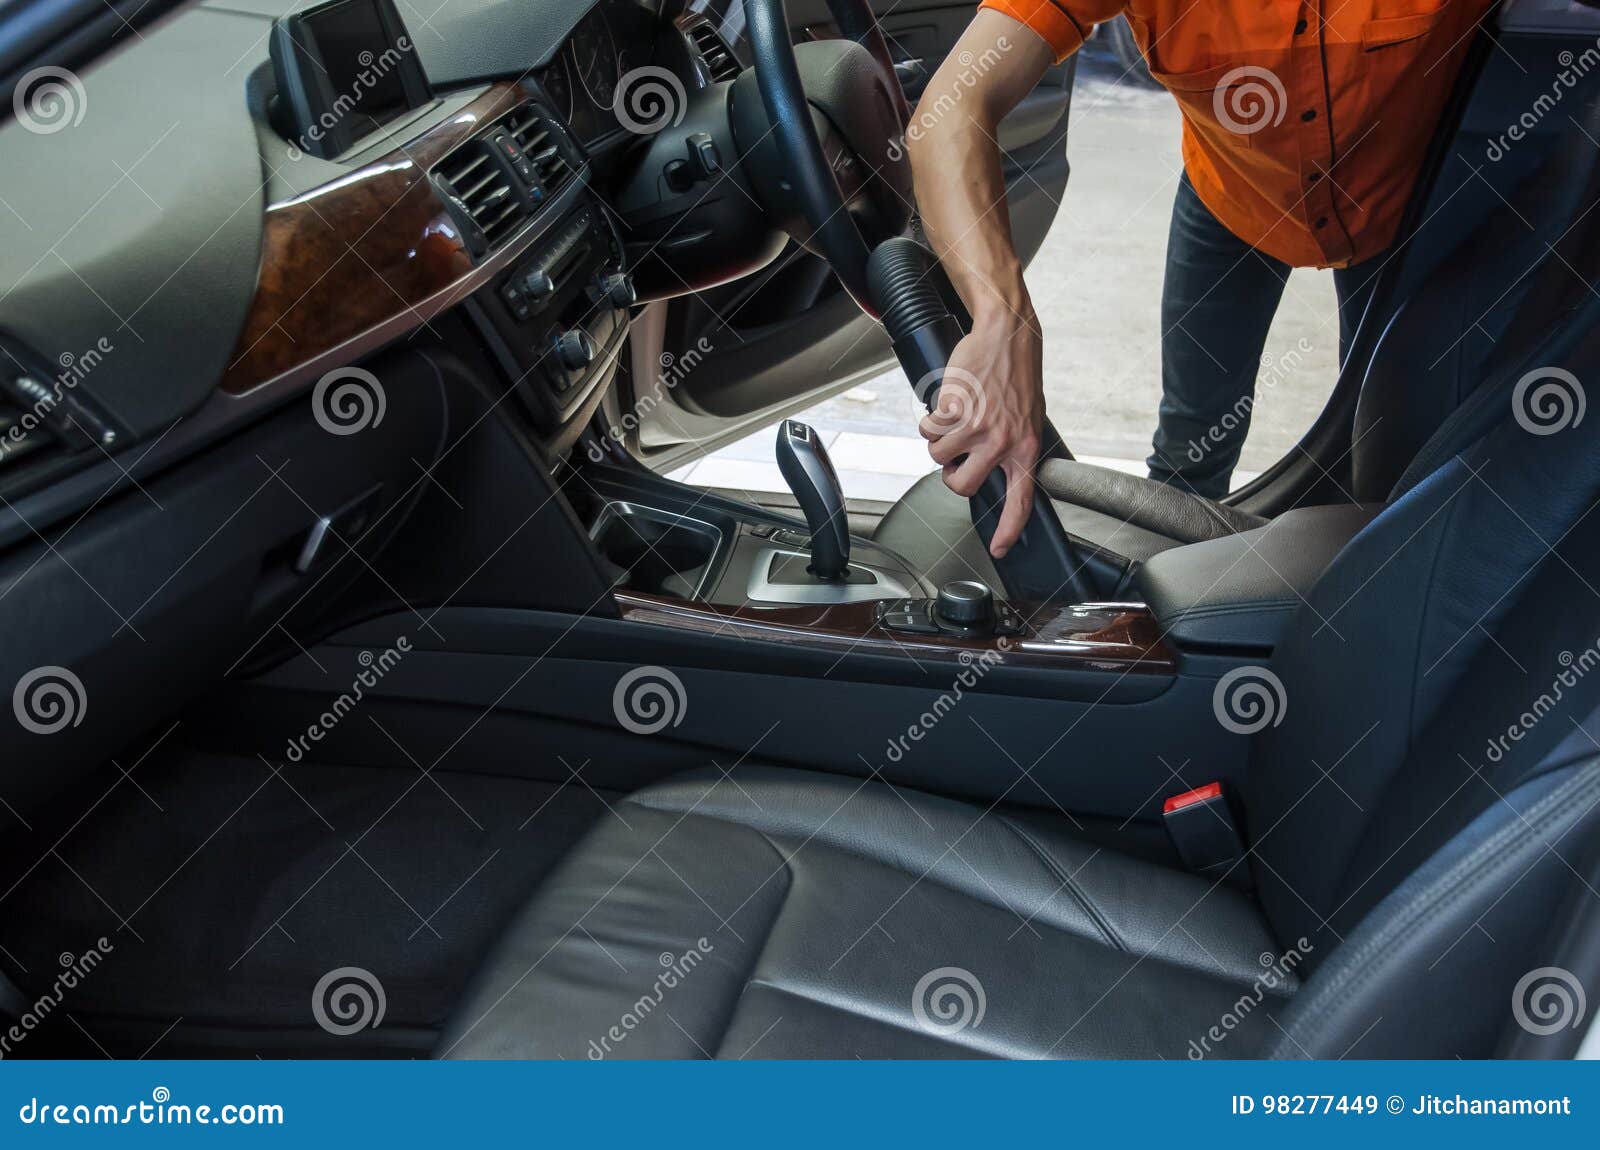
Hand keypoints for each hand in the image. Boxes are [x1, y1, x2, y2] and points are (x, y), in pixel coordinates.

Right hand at [918, 309, 1044, 558]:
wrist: (1007, 334)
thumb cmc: (1016, 373)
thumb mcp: (1028, 417)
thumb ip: (1013, 447)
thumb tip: (993, 471)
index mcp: (1026, 448)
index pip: (1020, 500)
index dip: (1009, 529)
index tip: (1000, 548)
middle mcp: (1003, 442)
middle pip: (961, 485)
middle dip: (950, 475)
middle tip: (954, 460)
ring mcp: (977, 426)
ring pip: (938, 456)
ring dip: (937, 441)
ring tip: (953, 421)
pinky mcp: (955, 409)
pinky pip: (928, 429)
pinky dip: (929, 420)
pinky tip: (945, 405)